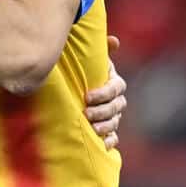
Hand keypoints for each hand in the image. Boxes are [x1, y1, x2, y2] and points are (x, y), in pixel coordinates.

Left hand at [85, 34, 127, 149]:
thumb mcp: (86, 59)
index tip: (87, 96)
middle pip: (116, 107)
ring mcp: (112, 116)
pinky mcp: (106, 129)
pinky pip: (113, 137)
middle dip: (102, 111)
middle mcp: (115, 99)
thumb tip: (114, 41)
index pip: (115, 88)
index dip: (104, 93)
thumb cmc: (79, 71)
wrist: (69, 88)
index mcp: (113, 82)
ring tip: (93, 130)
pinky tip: (103, 145)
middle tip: (86, 113)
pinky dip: (109, 141)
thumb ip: (99, 49)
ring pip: (115, 122)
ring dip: (106, 126)